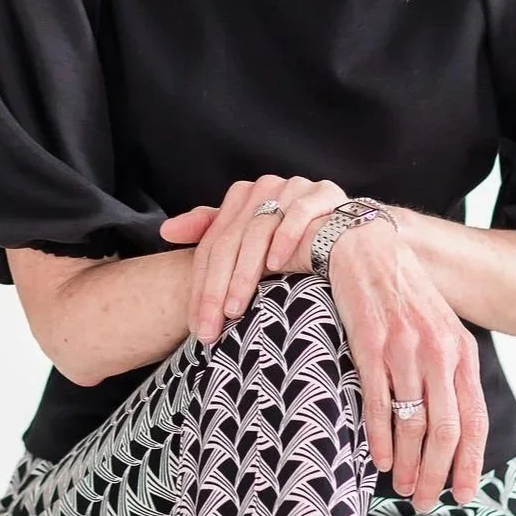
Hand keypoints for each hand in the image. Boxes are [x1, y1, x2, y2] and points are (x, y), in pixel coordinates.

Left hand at [159, 174, 349, 342]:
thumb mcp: (248, 237)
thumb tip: (166, 231)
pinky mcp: (323, 193)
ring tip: (235, 308)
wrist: (349, 228)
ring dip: (245, 273)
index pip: (213, 245)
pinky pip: (298, 214)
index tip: (196, 326)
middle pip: (230, 242)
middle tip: (209, 328)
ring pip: (258, 231)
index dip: (201, 287)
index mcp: (242, 196)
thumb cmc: (294, 238)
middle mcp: (265, 187)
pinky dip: (285, 239)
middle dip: (216, 289)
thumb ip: (211, 231)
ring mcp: (294, 187)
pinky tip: (276, 266)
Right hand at [327, 223, 489, 511]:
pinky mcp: (371, 345)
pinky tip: (379, 460)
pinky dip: (379, 439)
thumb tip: (453, 423)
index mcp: (461, 350)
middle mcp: (438, 352)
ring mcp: (405, 349)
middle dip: (436, 474)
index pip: (473, 419)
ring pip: (412, 424)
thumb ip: (450, 368)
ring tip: (401, 487)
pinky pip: (379, 404)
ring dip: (407, 464)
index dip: (469, 463)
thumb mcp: (440, 326)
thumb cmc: (404, 292)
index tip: (462, 494)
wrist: (366, 248)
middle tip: (425, 502)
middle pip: (445, 430)